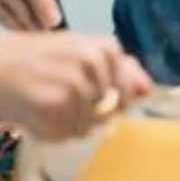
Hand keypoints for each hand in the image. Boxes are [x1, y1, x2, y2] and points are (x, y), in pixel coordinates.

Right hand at [0, 33, 152, 140]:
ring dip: (64, 124)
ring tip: (40, 104)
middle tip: (54, 97)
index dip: (104, 101)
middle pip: (110, 111)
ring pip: (88, 126)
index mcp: (105, 47)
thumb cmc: (31, 61)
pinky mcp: (55, 104)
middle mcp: (95, 61)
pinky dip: (47, 132)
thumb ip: (118, 71)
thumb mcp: (77, 54)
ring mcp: (76, 83)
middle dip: (85, 114)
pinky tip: (30, 115)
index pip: (128, 92)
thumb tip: (148, 89)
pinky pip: (66, 134)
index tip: (81, 92)